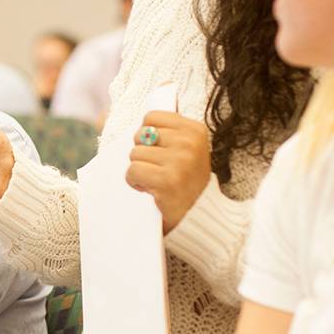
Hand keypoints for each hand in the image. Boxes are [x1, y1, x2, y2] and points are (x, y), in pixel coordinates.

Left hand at [126, 111, 211, 232]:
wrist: (201, 215)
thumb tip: (140, 123)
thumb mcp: (187, 149)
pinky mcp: (166, 180)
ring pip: (134, 154)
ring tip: (157, 180)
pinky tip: (150, 189)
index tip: (161, 151)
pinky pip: (133, 171)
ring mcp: (179, 161)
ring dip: (140, 170)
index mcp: (195, 130)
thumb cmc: (188, 180)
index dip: (148, 136)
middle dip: (143, 154)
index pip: (151, 117)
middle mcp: (189, 143)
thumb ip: (168, 133)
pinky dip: (135, 182)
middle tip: (160, 169)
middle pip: (140, 135)